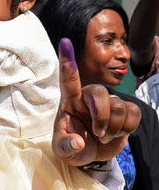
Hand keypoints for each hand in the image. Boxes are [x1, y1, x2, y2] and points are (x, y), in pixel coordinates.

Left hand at [52, 38, 140, 165]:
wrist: (89, 154)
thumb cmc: (71, 145)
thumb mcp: (62, 150)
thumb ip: (66, 146)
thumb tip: (77, 141)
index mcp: (69, 101)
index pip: (68, 79)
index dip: (67, 61)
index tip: (64, 41)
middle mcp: (87, 97)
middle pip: (99, 91)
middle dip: (101, 115)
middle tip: (98, 134)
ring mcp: (107, 103)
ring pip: (118, 105)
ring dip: (113, 127)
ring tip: (104, 136)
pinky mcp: (124, 110)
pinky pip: (133, 112)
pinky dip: (127, 127)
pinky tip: (117, 133)